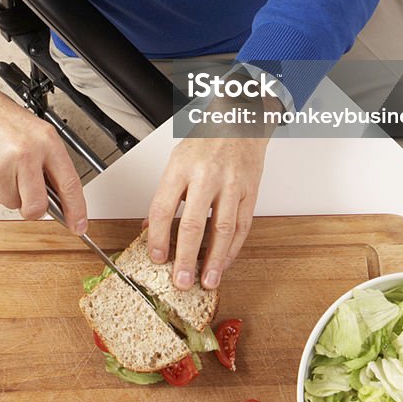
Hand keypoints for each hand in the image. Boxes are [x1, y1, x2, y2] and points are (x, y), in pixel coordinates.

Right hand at [0, 68, 87, 230]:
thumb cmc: (3, 119)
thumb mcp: (37, 133)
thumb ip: (50, 164)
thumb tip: (61, 200)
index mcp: (46, 141)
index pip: (69, 184)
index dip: (76, 210)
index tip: (79, 226)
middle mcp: (26, 153)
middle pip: (37, 207)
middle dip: (32, 206)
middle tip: (24, 189)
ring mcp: (1, 166)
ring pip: (13, 205)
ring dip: (8, 192)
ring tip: (2, 166)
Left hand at [146, 133, 269, 291]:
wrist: (239, 120)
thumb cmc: (206, 140)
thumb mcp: (177, 160)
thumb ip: (166, 196)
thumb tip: (152, 229)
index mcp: (181, 167)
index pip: (164, 207)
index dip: (158, 237)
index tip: (156, 257)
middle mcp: (207, 176)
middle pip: (194, 223)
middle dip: (186, 257)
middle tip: (181, 281)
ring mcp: (232, 184)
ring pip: (223, 229)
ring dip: (215, 260)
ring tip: (207, 281)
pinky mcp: (250, 190)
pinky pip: (242, 225)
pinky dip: (233, 248)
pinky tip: (225, 262)